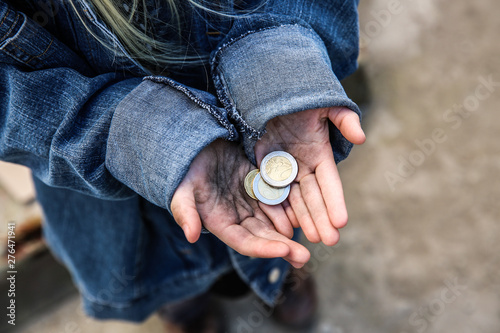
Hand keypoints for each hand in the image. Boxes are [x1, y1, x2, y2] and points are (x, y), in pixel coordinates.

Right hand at [171, 139, 310, 267]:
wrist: (195, 144)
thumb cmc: (185, 168)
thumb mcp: (182, 188)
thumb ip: (186, 212)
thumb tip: (191, 236)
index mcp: (220, 223)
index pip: (244, 242)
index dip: (263, 248)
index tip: (284, 250)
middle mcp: (237, 217)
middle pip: (263, 236)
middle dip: (283, 246)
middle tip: (304, 256)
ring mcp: (249, 202)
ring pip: (273, 221)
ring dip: (290, 231)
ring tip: (312, 239)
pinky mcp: (259, 185)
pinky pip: (277, 199)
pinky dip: (289, 207)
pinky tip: (305, 213)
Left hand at [254, 107, 364, 245]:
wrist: (268, 91)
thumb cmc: (300, 96)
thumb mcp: (324, 104)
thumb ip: (344, 119)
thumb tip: (361, 138)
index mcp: (319, 153)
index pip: (329, 181)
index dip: (335, 201)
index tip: (342, 221)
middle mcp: (303, 166)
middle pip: (313, 196)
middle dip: (321, 217)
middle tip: (328, 241)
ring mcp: (284, 169)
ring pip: (294, 200)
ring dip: (303, 219)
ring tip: (310, 239)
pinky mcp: (264, 169)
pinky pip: (271, 193)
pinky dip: (278, 210)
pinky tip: (284, 227)